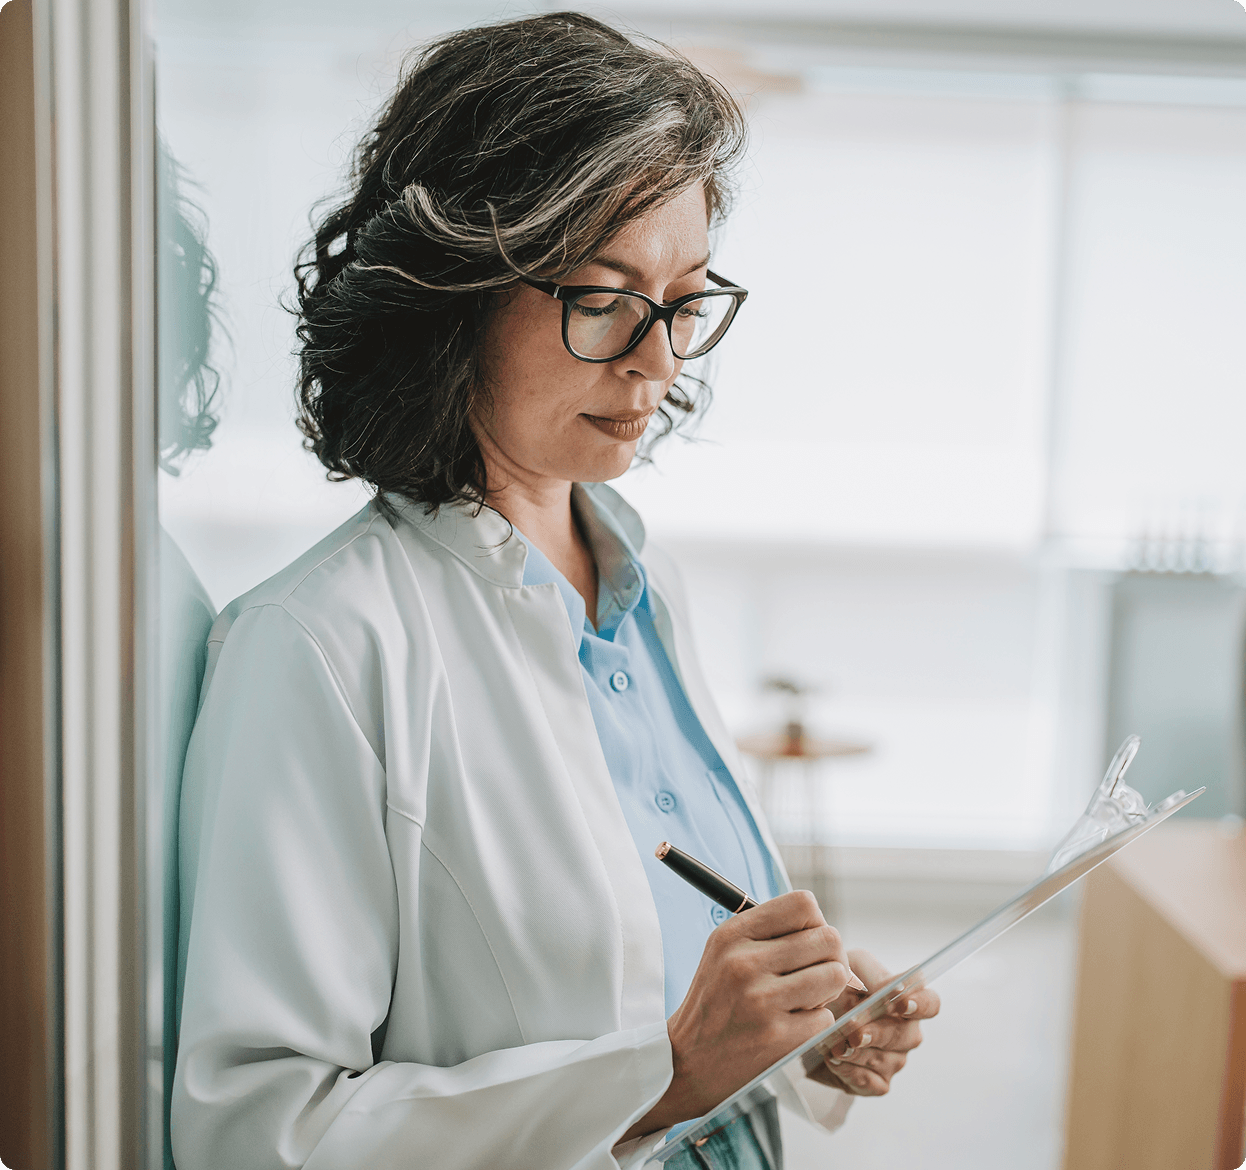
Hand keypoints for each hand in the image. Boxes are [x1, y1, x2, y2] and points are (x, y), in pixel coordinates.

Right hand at [622, 891, 853, 1140]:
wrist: (687, 1059)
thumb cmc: (716, 1000)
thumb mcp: (725, 950)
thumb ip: (769, 932)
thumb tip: (824, 927)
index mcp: (733, 934)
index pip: (803, 904)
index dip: (815, 922)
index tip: (806, 941)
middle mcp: (745, 962)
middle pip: (829, 939)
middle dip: (830, 957)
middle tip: (812, 973)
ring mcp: (761, 1000)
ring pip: (836, 975)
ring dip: (827, 990)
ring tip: (803, 998)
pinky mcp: (777, 1037)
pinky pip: (827, 1017)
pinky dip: (816, 1022)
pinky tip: (791, 1024)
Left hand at [807, 948, 939, 1095]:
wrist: (808, 1013)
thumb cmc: (837, 986)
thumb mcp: (851, 968)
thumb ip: (874, 976)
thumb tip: (892, 988)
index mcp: (906, 1000)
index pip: (931, 1003)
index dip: (921, 1005)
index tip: (901, 1004)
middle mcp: (906, 1032)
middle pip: (907, 1037)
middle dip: (878, 1034)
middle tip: (854, 1032)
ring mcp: (893, 1059)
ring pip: (885, 1061)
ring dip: (857, 1054)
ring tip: (833, 1045)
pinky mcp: (876, 1081)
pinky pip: (870, 1083)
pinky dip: (850, 1072)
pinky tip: (833, 1060)